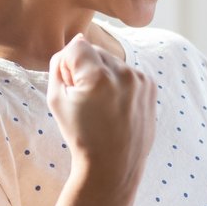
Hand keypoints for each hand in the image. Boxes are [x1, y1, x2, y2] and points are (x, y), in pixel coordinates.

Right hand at [47, 33, 156, 185]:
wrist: (113, 165)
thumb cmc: (81, 135)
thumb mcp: (56, 101)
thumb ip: (59, 65)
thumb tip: (75, 40)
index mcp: (98, 76)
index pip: (76, 46)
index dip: (67, 65)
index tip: (70, 86)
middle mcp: (123, 74)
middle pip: (95, 51)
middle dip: (86, 68)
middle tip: (85, 99)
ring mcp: (140, 80)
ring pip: (112, 61)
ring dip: (103, 74)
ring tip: (102, 105)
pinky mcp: (150, 86)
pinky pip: (127, 72)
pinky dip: (119, 83)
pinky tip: (116, 106)